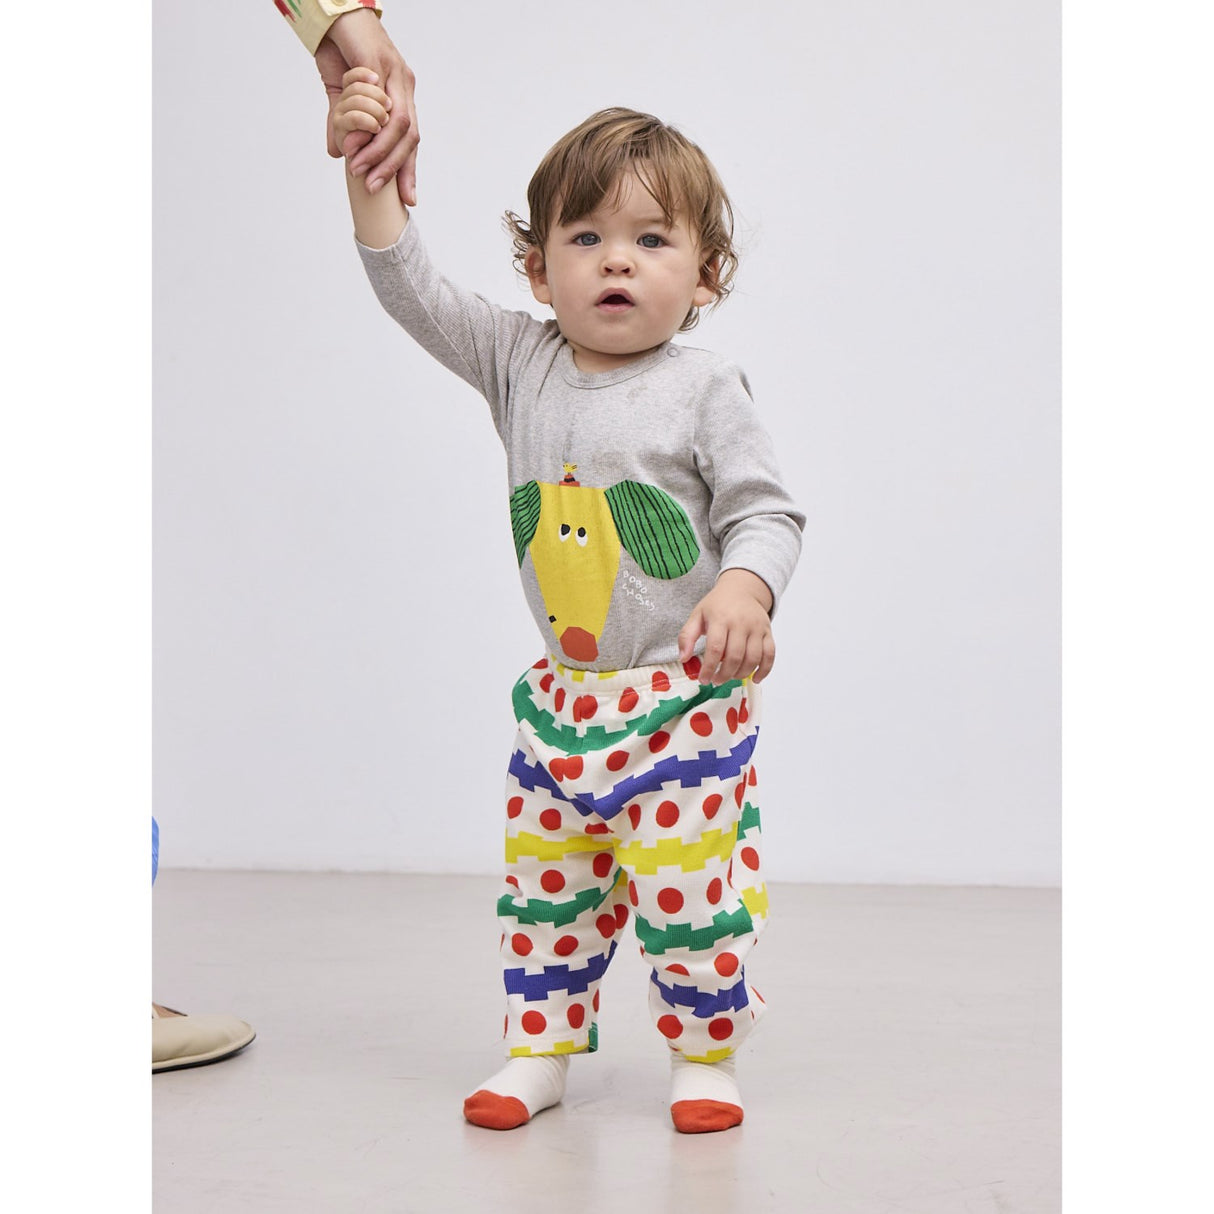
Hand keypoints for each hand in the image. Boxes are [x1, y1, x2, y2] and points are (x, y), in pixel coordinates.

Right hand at [314, 10, 418, 204]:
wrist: (333, 14)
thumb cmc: (340, 50)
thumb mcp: (340, 94)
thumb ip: (342, 124)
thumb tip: (339, 154)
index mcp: (400, 97)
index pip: (410, 141)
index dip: (409, 171)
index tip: (408, 200)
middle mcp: (404, 86)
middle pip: (410, 136)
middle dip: (393, 167)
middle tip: (375, 187)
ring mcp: (396, 73)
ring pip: (399, 122)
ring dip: (380, 149)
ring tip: (361, 166)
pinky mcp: (379, 61)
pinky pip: (381, 99)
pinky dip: (371, 121)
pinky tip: (359, 137)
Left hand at [677, 569, 776, 684]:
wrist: (741, 589)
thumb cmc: (718, 605)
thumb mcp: (697, 615)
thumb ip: (686, 636)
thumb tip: (683, 658)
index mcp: (720, 618)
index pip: (715, 648)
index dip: (709, 668)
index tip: (703, 679)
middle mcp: (741, 623)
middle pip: (735, 656)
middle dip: (724, 674)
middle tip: (716, 680)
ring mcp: (757, 628)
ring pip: (753, 658)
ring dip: (741, 674)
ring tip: (730, 677)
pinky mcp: (768, 632)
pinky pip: (770, 654)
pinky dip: (764, 670)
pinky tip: (755, 679)